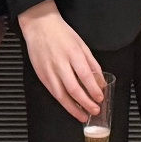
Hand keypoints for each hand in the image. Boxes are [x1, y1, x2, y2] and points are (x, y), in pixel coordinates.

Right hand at [17, 0, 105, 121]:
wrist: (39, 26)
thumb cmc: (61, 33)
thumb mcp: (81, 44)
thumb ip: (92, 64)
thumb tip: (100, 82)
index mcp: (73, 54)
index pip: (86, 76)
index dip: (94, 90)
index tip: (100, 97)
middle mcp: (60, 64)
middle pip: (74, 89)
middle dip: (86, 103)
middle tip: (94, 110)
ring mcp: (49, 71)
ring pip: (62, 95)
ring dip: (73, 108)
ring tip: (83, 115)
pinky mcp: (41, 76)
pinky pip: (53, 93)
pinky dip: (63, 102)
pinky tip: (70, 107)